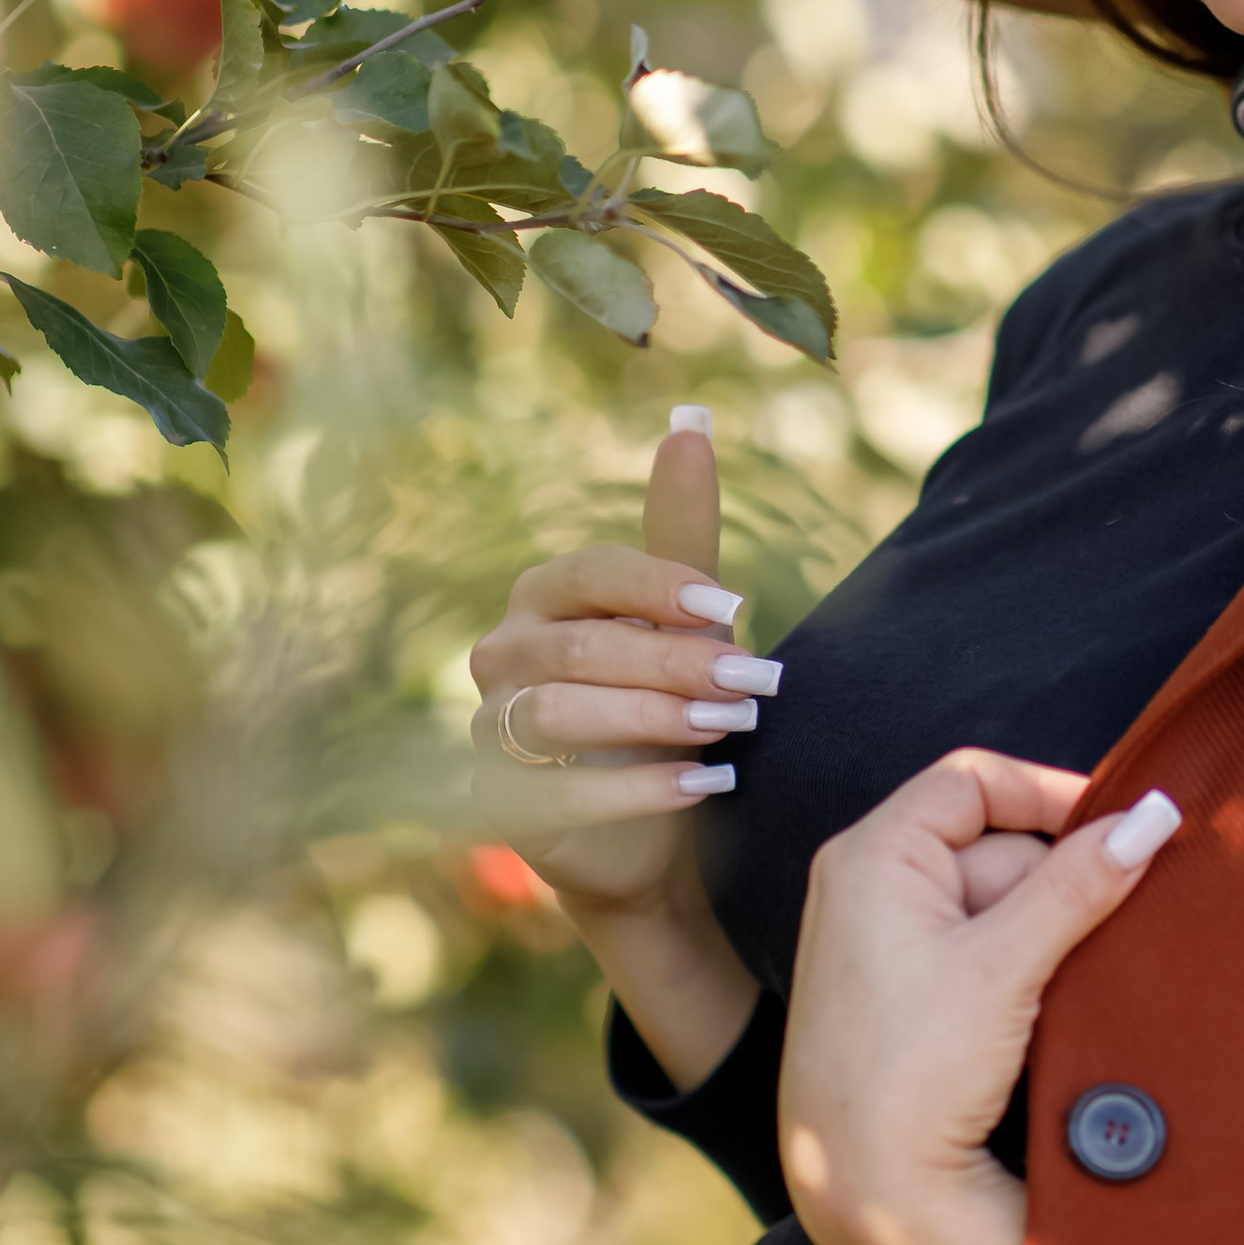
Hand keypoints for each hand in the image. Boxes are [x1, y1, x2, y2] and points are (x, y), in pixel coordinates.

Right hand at [467, 407, 766, 1084]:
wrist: (656, 822)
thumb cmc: (667, 699)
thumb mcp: (686, 616)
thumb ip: (682, 528)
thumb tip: (692, 422)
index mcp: (547, 594)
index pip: (591, 572)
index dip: (659, 587)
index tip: (734, 612)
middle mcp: (503, 651)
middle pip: (582, 648)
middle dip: (674, 666)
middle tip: (754, 687)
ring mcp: (489, 726)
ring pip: (557, 712)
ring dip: (651, 722)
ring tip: (729, 734)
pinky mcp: (495, 800)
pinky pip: (548, 793)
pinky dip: (629, 792)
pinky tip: (700, 790)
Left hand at [779, 750, 1181, 1244]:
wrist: (866, 1195)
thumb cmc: (909, 1072)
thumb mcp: (1005, 964)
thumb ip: (1080, 882)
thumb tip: (1152, 816)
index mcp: (871, 856)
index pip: (974, 781)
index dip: (1051, 793)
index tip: (1121, 828)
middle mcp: (868, 888)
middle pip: (996, 846)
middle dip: (1062, 881)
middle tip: (1117, 926)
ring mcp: (886, 945)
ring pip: (1000, 904)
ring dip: (1052, 931)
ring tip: (1080, 978)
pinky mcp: (910, 996)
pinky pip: (985, 952)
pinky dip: (1029, 967)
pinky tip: (1055, 1005)